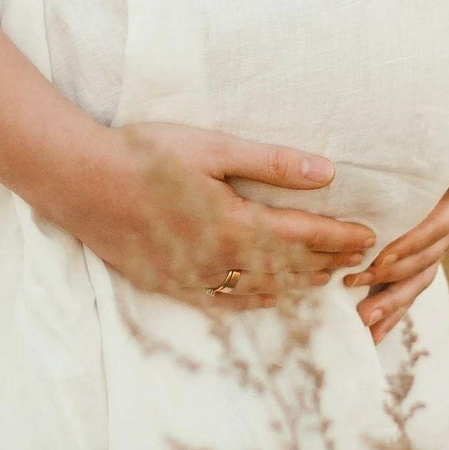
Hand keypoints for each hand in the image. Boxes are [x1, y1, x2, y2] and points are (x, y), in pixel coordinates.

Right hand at [74, 123, 375, 308]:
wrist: (79, 182)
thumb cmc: (145, 154)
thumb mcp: (213, 147)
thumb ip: (271, 163)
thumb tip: (327, 171)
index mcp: (235, 224)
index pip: (304, 236)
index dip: (340, 238)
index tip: (369, 237)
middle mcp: (219, 260)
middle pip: (287, 268)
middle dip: (326, 263)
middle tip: (359, 260)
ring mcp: (192, 278)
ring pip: (259, 291)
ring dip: (297, 286)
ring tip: (325, 281)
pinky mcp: (168, 285)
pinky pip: (223, 302)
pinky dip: (254, 301)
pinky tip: (267, 299)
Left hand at [343, 102, 448, 344]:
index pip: (437, 228)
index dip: (413, 243)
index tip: (383, 256)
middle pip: (424, 263)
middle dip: (392, 280)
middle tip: (358, 289)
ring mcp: (436, 248)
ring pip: (416, 281)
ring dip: (390, 304)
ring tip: (363, 322)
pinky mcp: (421, 257)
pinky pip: (408, 288)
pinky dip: (391, 312)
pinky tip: (370, 334)